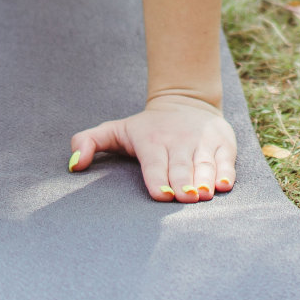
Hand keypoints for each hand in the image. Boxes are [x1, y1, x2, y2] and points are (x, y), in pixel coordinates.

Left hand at [68, 94, 236, 202]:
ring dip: (205, 179)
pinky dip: (226, 172)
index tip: (161, 195)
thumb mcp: (115, 130)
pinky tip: (224, 185)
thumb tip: (73, 165)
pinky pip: (226, 159)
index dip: (158, 179)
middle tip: (186, 198)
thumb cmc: (146, 128)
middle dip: (183, 183)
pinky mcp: (223, 142)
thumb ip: (88, 142)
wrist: (184, 101)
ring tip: (204, 194)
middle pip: (181, 166)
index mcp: (152, 140)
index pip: (155, 162)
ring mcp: (202, 141)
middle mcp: (178, 140)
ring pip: (204, 163)